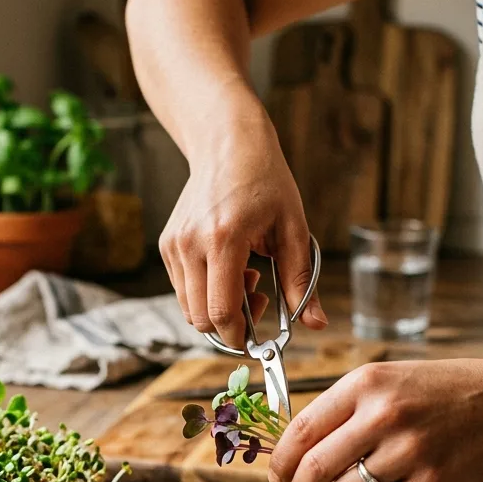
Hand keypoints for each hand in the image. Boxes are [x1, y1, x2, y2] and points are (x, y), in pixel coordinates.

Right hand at [159, 98, 327, 347]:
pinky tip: (227, 267)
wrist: (228, 144)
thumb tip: (315, 324)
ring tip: (244, 277)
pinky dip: (204, 292)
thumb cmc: (265, 182)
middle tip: (257, 300)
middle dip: (229, 324)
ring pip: (188, 308)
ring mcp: (174, 245)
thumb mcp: (293, 229)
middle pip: (200, 318)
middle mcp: (191, 244)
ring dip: (216, 308)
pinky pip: (182, 289)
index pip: (220, 311)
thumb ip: (302, 281)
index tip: (258, 337)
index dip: (239, 335)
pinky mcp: (167, 245)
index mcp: (224, 239)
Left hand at [267, 360, 482, 481]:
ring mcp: (410, 451)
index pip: (301, 429)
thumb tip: (294, 451)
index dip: (281, 461)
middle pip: (314, 469)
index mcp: (366, 383)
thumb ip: (345, 408)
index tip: (276, 476)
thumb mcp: (390, 380)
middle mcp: (384, 415)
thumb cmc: (444, 392)